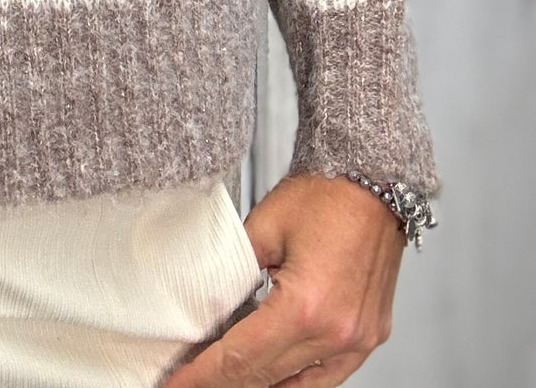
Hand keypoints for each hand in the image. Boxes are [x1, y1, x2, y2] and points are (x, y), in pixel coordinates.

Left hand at [162, 173, 405, 387]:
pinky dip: (296, 380)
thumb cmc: (325, 196)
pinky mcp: (369, 337)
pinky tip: (271, 377)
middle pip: (267, 377)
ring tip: (223, 377)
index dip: (202, 375)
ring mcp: (357, 340)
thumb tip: (208, 301)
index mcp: (305, 307)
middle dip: (223, 382)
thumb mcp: (262, 228)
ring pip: (299, 386)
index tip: (176, 385)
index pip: (241, 357)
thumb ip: (232, 270)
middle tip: (192, 380)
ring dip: (259, 384)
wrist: (373, 182)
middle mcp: (336, 334)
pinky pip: (328, 377)